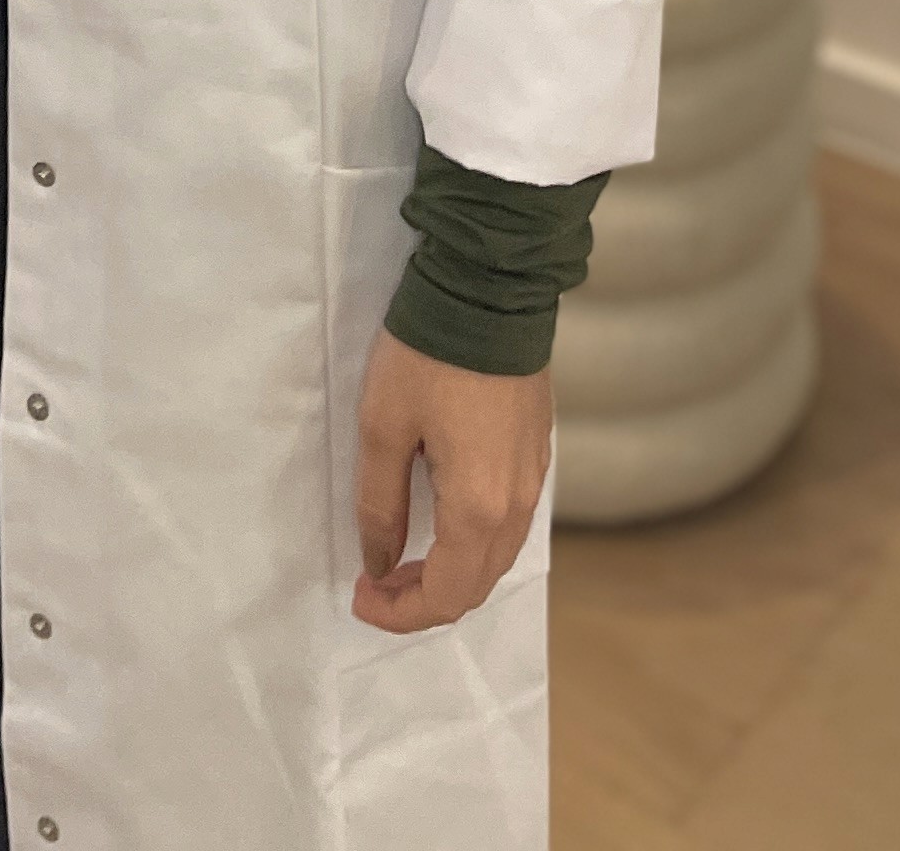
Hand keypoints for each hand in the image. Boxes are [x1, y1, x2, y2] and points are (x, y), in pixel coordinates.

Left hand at [352, 330, 551, 634]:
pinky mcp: (537, 449)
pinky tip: (442, 519)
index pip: (447, 596)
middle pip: (477, 584)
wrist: (489, 287)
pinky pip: (509, 521)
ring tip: (403, 556)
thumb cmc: (428, 356)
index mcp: (480, 507)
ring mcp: (535, 476)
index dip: (401, 612)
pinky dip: (474, 541)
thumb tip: (381, 560)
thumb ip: (381, 504)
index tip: (361, 595)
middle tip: (376, 580)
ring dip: (452, 571)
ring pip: (497, 555)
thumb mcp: (383, 427)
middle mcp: (517, 503)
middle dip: (425, 598)